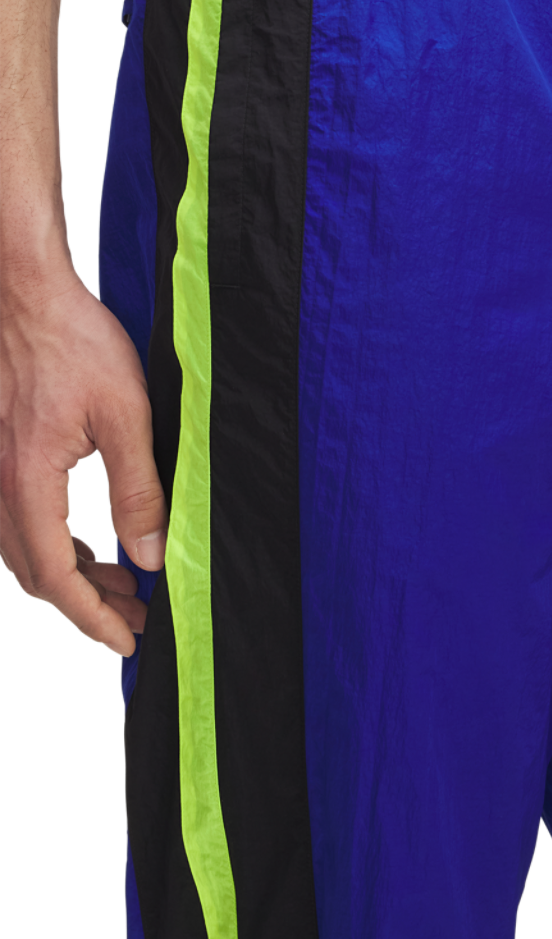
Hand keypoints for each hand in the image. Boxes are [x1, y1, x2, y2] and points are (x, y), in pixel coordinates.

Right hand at [0, 265, 165, 655]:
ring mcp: (1, 469)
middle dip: (87, 606)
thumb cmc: (76, 343)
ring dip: (75, 576)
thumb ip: (138, 489)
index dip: (91, 618)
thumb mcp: (126, 416)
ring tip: (124, 591)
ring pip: (31, 547)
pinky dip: (61, 542)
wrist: (27, 295)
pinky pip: (28, 517)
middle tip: (135, 622)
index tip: (126, 643)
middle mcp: (4, 484)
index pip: (55, 577)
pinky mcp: (9, 453)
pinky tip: (94, 541)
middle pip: (39, 571)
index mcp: (29, 482)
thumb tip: (150, 555)